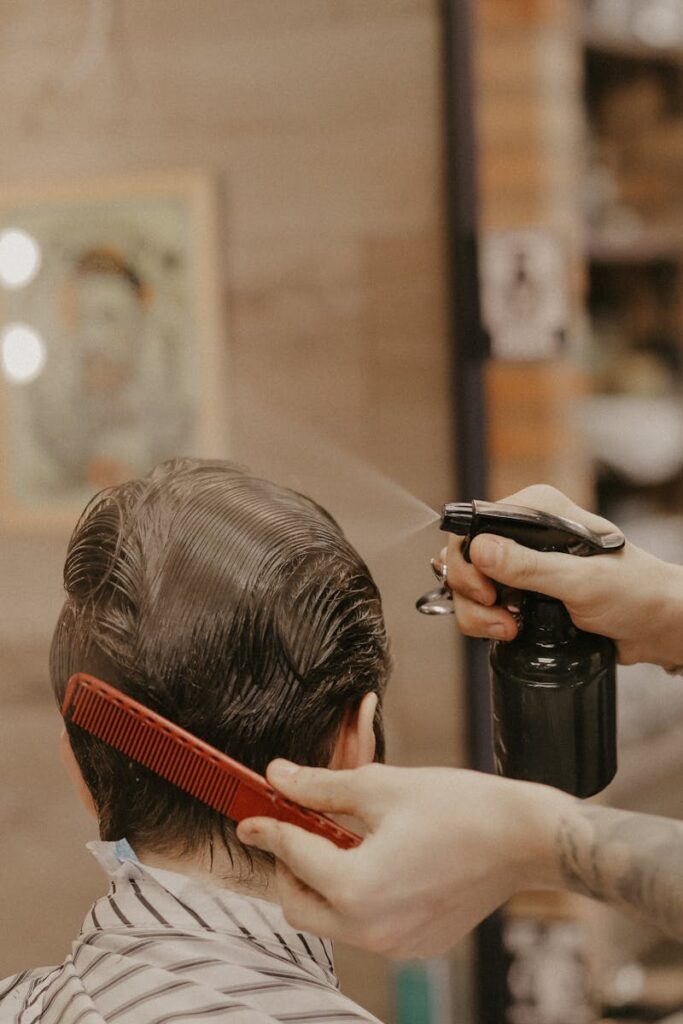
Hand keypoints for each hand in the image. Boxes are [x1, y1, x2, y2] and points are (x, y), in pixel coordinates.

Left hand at [238, 759, 568, 958]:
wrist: (522, 838)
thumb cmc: (457, 807)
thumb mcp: (379, 786)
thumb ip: (320, 787)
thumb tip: (277, 777)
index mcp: (355, 889)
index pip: (291, 856)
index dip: (266, 830)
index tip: (249, 818)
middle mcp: (370, 930)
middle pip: (299, 906)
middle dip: (288, 867)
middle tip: (293, 829)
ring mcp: (395, 945)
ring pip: (332, 920)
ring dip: (322, 883)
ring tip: (338, 840)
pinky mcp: (417, 945)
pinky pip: (366, 928)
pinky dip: (356, 898)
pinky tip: (375, 861)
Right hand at [445, 484, 682, 668]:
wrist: (656, 625)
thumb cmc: (636, 593)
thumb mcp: (581, 582)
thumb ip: (530, 566)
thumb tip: (480, 548)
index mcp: (540, 510)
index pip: (477, 523)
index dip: (469, 558)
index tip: (485, 588)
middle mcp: (526, 532)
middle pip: (465, 555)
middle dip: (472, 592)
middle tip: (498, 612)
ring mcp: (521, 564)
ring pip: (468, 584)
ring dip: (478, 613)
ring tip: (510, 627)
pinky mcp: (521, 591)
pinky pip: (482, 604)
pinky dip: (486, 622)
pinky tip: (511, 630)